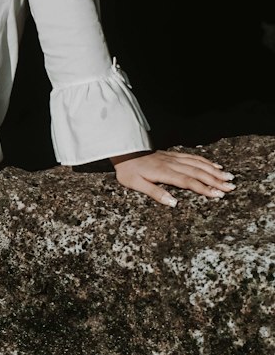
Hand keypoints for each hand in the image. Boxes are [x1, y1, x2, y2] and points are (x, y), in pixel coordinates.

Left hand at [110, 148, 233, 206]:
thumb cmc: (128, 171)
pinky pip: (192, 157)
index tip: (218, 194)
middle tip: (231, 187)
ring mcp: (174, 158)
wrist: (123, 151)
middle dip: (216, 180)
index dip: (204, 188)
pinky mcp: (173, 155)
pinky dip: (205, 161)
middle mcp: (172, 164)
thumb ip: (155, 193)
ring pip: (197, 164)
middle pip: (198, 173)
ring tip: (228, 177)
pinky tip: (214, 165)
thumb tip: (174, 203)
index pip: (188, 182)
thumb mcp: (136, 184)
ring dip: (214, 170)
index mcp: (165, 173)